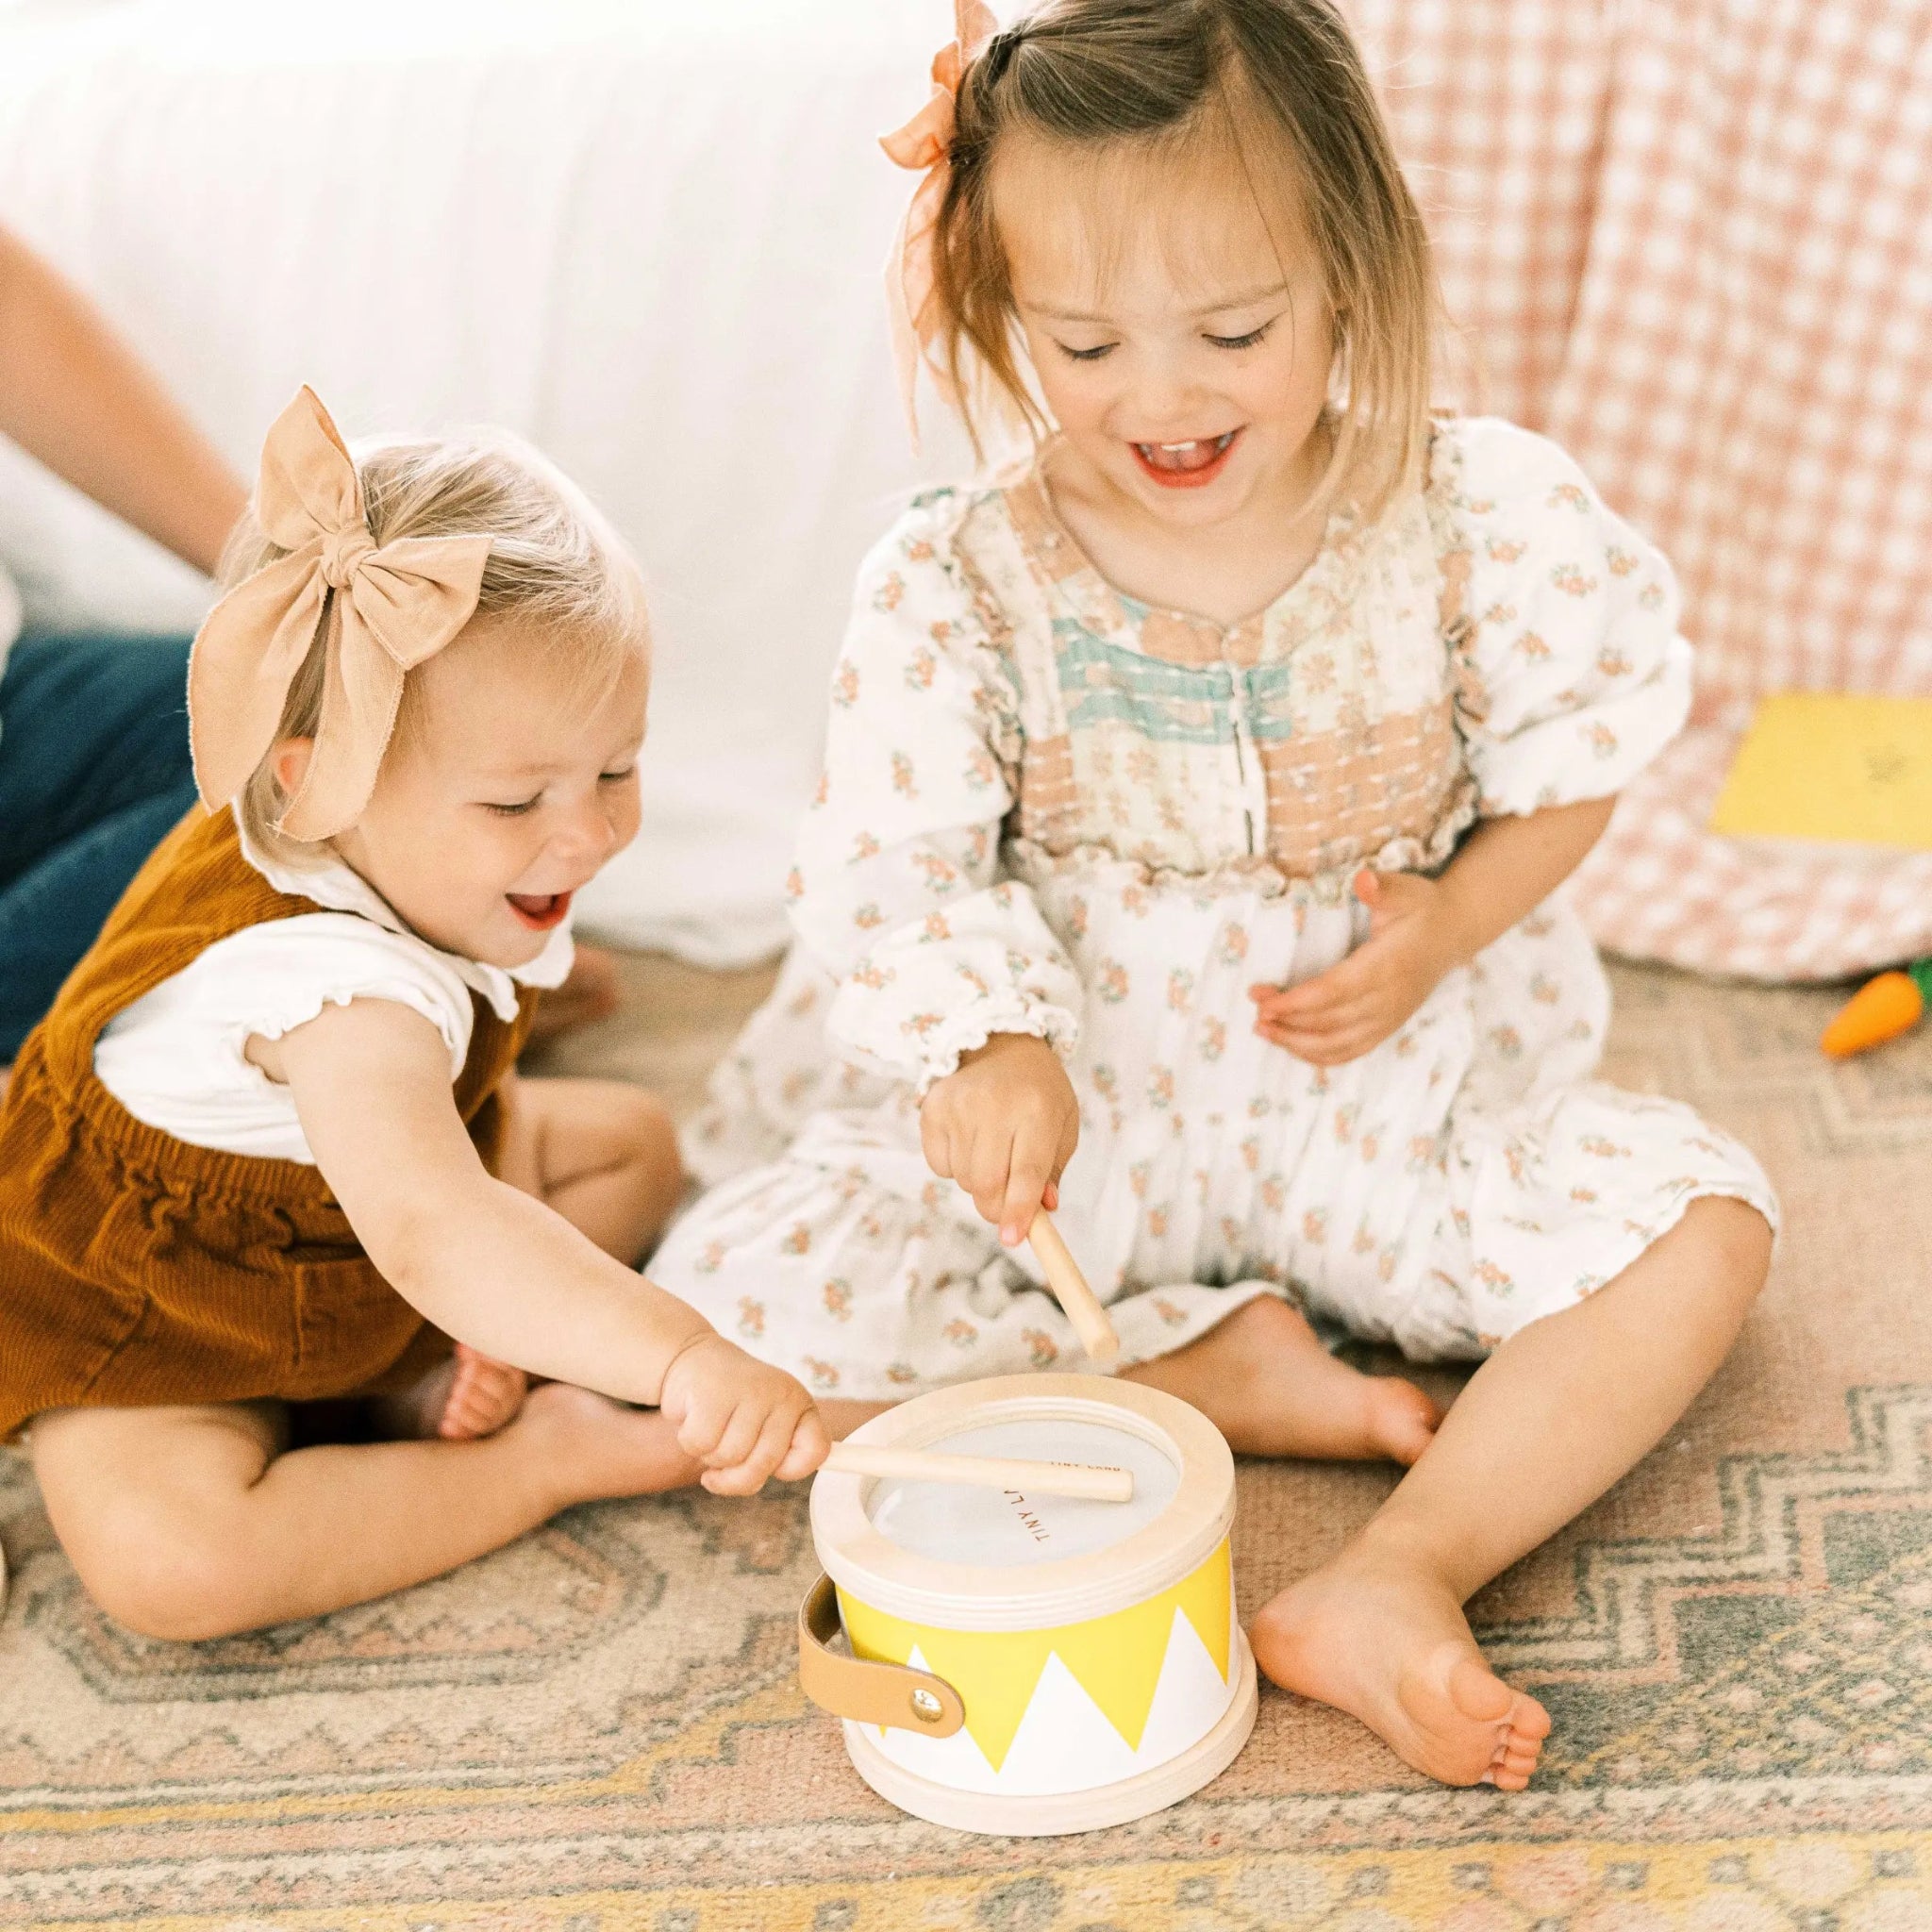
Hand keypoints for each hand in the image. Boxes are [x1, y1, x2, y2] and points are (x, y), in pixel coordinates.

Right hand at [658, 1333, 828, 1494]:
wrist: (693, 1359)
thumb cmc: (729, 1407)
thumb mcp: (761, 1428)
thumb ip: (769, 1458)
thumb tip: (761, 1480)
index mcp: (799, 1403)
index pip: (817, 1451)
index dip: (789, 1469)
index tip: (768, 1465)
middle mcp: (780, 1394)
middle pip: (764, 1465)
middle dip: (735, 1477)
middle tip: (722, 1463)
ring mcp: (748, 1391)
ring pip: (729, 1457)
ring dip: (710, 1456)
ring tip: (710, 1429)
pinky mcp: (713, 1392)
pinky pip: (701, 1444)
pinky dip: (690, 1443)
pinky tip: (692, 1421)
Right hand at [920, 1032, 1079, 1243]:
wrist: (999, 1043)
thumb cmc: (1038, 1091)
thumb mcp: (1062, 1123)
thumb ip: (1053, 1169)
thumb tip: (1043, 1209)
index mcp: (1037, 1109)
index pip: (1026, 1174)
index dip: (1020, 1212)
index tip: (1013, 1238)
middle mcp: (994, 1106)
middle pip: (988, 1184)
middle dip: (997, 1208)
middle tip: (1006, 1206)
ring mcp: (958, 1106)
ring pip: (964, 1179)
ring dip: (979, 1184)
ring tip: (993, 1153)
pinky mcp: (932, 1109)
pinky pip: (940, 1166)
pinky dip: (955, 1167)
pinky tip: (969, 1140)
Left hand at [1249, 869, 1464, 1065]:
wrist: (1453, 933)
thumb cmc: (1421, 909)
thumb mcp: (1405, 890)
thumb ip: (1382, 887)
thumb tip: (1362, 880)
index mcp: (1387, 966)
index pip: (1334, 992)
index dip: (1296, 1002)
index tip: (1263, 999)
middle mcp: (1387, 999)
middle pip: (1329, 1022)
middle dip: (1287, 1020)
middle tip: (1254, 1007)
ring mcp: (1388, 1018)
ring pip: (1337, 1045)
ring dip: (1296, 1043)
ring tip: (1263, 1029)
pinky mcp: (1386, 1027)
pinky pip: (1350, 1052)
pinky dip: (1318, 1056)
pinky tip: (1291, 1045)